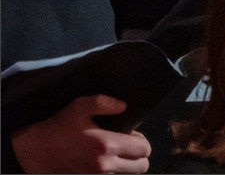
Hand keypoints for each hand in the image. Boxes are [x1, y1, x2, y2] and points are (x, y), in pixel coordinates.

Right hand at [11, 94, 151, 173]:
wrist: (33, 151)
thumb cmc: (57, 129)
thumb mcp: (79, 107)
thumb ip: (105, 103)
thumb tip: (124, 106)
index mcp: (106, 145)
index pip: (144, 150)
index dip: (141, 141)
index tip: (132, 137)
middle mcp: (104, 166)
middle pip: (141, 167)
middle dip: (138, 156)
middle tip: (127, 147)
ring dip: (127, 166)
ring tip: (115, 155)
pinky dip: (114, 173)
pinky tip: (105, 163)